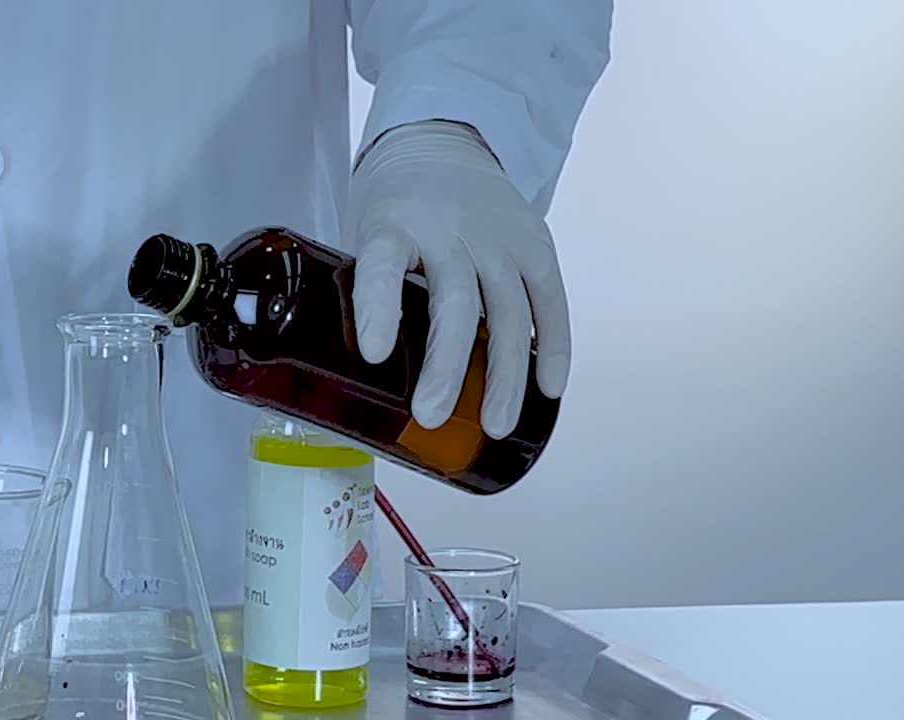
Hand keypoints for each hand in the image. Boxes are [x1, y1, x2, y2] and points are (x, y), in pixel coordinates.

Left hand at [344, 120, 569, 438]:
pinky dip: (552, 346)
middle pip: (452, 302)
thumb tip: (351, 384)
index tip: (375, 354)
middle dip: (445, 366)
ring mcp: (497, 236)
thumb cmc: (397, 207)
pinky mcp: (535, 243)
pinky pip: (550, 300)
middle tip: (432, 416)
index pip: (382, 266)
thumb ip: (365, 295)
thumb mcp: (365, 233)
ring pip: (507, 310)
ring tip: (496, 426)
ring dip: (504, 375)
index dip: (379, 310)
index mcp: (393, 225)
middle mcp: (448, 229)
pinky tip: (550, 390)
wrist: (444, 140)